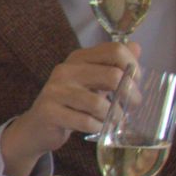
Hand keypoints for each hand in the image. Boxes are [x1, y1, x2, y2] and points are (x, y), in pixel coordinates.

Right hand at [0, 40, 138, 175]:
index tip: (136, 82)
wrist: (38, 126)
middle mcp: (65, 70)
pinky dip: (97, 127)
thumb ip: (113, 65)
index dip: (133, 66)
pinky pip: (85, 121)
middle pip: (112, 75)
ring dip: (113, 116)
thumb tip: (136, 47)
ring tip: (115, 121)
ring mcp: (55, 91)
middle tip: (133, 105)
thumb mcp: (92, 81)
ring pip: (99, 103)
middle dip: (130, 94)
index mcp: (78, 58)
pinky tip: (98, 128)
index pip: (115, 50)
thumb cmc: (71, 103)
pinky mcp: (50, 112)